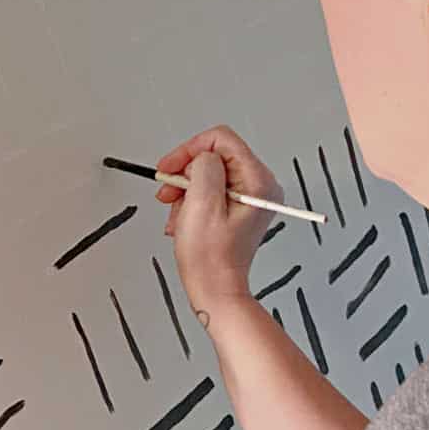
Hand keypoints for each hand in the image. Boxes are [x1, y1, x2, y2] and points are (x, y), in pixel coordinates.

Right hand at [156, 125, 283, 321]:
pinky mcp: (237, 208)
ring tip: (178, 214)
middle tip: (169, 192)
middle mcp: (259, 186)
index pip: (222, 140)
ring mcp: (249, 198)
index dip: (190, 150)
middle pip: (214, 156)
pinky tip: (184, 220)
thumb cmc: (211, 259)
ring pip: (207, 174)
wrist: (215, 289)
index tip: (170, 168)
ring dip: (185, 191)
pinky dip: (191, 202)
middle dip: (186, 174)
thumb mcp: (202, 204)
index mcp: (258, 181)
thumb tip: (201, 157)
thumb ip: (204, 168)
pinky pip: (209, 191)